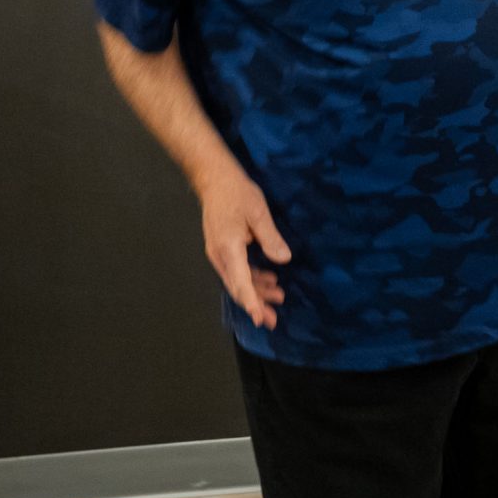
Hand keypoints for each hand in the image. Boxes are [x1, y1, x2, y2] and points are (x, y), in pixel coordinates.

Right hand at [197, 165, 290, 328]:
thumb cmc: (236, 192)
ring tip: (278, 296)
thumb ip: (270, 237)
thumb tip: (284, 260)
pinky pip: (236, 270)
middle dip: (255, 303)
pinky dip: (251, 277)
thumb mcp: (258, 212)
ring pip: (237, 280)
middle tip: (273, 319)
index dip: (251, 302)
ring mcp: (218, 252)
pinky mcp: (221, 247)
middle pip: (237, 287)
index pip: (240, 282)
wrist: (213, 178)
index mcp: (228, 248)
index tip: (259, 318)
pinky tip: (267, 278)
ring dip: (255, 290)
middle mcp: (219, 255)